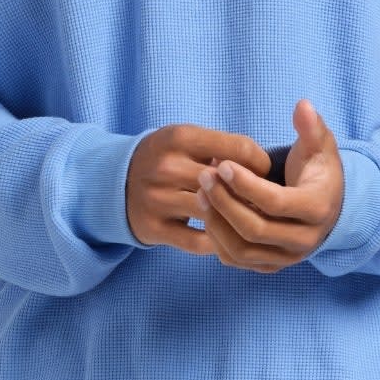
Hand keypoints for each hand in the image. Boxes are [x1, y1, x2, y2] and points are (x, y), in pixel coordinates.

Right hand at [125, 123, 271, 252]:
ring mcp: (157, 199)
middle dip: (251, 195)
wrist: (114, 182)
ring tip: (246, 219)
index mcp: (180, 137)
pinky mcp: (153, 228)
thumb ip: (223, 148)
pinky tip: (225, 236)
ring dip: (235, 220)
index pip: (239, 149)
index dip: (261, 163)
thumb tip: (265, 169)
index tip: (263, 173)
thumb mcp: (188, 139)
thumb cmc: (166, 158)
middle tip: (262, 201)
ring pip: (214, 214)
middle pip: (228, 184)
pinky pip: (198, 242)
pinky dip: (217, 242)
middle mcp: (166, 167)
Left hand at [192, 99, 347, 271]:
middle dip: (224, 202)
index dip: (245, 184)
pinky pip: (236, 259)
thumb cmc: (318, 171)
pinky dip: (217, 239)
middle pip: (255, 229)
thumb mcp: (321, 146)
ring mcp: (286, 257)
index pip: (276, 203)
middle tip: (203, 176)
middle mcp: (305, 240)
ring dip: (216, 222)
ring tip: (201, 192)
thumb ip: (311, 127)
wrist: (328, 207)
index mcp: (318, 209)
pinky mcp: (270, 265)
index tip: (222, 164)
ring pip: (242, 249)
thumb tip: (303, 106)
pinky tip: (207, 212)